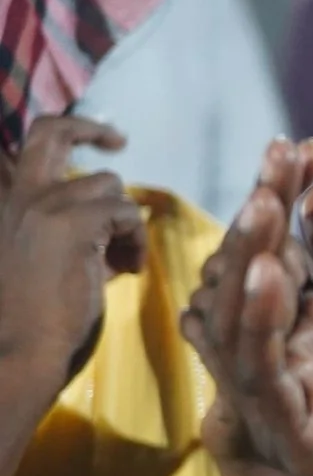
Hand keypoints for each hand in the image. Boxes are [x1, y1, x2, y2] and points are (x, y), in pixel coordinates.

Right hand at [0, 115, 142, 386]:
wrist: (18, 347)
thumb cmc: (31, 315)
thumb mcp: (42, 257)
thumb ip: (68, 229)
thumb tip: (112, 221)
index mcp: (5, 203)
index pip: (30, 146)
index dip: (69, 132)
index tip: (104, 143)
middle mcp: (18, 196)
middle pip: (52, 131)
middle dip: (90, 127)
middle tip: (119, 142)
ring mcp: (42, 205)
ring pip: (110, 188)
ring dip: (125, 222)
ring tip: (122, 261)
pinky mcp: (73, 222)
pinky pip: (127, 213)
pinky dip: (136, 240)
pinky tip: (128, 270)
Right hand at [190, 141, 312, 475]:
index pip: (292, 257)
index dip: (291, 202)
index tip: (302, 145)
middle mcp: (298, 363)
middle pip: (261, 279)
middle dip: (266, 215)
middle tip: (277, 155)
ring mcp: (292, 401)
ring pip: (249, 323)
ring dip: (253, 260)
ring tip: (261, 203)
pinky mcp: (299, 439)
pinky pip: (268, 377)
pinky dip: (265, 325)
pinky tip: (273, 276)